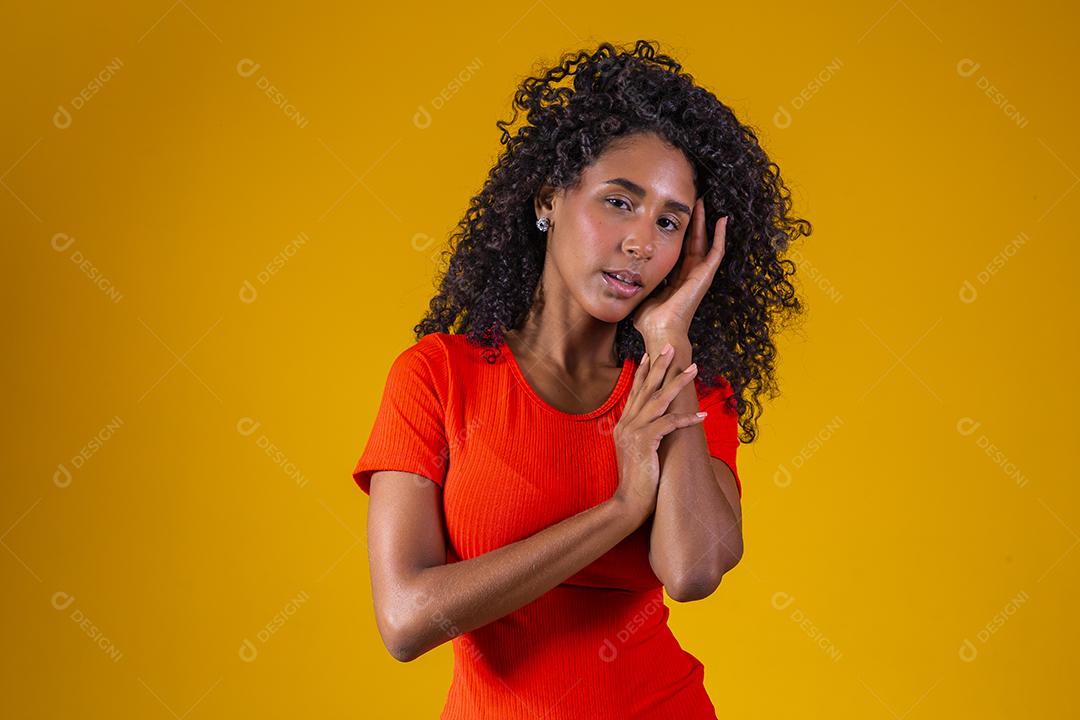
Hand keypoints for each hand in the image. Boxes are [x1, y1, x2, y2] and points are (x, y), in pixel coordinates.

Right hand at [611, 344, 706, 522]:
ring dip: (678, 383)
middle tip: (671, 347)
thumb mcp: (636, 453)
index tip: (650, 355)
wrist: (628, 503)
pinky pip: (668, 424)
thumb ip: (641, 436)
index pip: (634, 392)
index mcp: (623, 425)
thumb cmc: (637, 481)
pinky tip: (702, 415)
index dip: (643, 372)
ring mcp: (634, 432)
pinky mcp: (644, 442)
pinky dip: (686, 418)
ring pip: (659, 400)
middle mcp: (626, 424)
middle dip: (659, 366)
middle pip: (645, 388)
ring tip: (693, 369)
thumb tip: (654, 427)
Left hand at [632, 197, 727, 337]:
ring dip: (705, 222)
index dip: (678, 233)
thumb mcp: (640, 294)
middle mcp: (688, 275)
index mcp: (674, 279)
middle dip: (692, 222)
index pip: (678, 251)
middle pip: (693, 242)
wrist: (660, 331)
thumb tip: (624, 275)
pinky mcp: (705, 276)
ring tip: (704, 203)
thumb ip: (637, 284)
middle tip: (691, 202)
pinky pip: (717, 252)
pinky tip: (722, 220)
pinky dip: (721, 236)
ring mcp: (699, 275)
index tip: (674, 217)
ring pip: (705, 242)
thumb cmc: (649, 321)